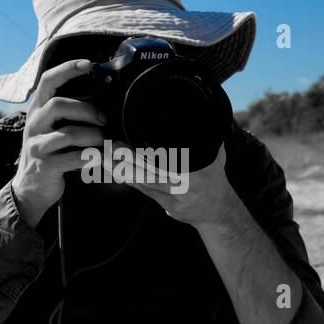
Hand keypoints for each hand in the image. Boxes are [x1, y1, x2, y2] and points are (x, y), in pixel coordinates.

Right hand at [10, 59, 107, 227]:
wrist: (30, 188)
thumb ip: (68, 114)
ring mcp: (37, 146)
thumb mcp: (51, 129)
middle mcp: (34, 125)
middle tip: (103, 119)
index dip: (68, 69)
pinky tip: (98, 158)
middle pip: (58, 105)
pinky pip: (73, 158)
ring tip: (102, 141)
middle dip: (86, 109)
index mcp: (38, 110)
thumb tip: (102, 102)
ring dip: (92, 136)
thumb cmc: (50, 153)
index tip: (89, 64)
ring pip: (68, 133)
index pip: (49, 81)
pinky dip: (91, 157)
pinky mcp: (45, 166)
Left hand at [111, 142, 244, 230]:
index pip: (167, 159)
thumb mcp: (214, 153)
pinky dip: (128, 180)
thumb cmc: (214, 176)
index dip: (146, 152)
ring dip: (121, 169)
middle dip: (128, 158)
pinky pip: (144, 191)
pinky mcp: (167, 206)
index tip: (129, 138)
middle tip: (109, 145)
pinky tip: (112, 171)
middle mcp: (185, 185)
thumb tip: (197, 112)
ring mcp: (175, 198)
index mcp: (197, 170)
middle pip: (151, 170)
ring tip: (103, 157)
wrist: (219, 211)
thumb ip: (203, 136)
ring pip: (144, 181)